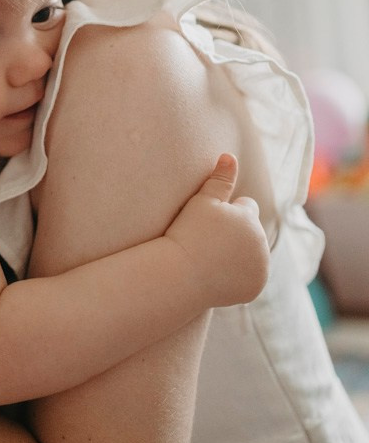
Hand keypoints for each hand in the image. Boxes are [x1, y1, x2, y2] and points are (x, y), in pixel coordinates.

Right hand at [164, 153, 269, 306]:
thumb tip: (230, 156)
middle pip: (251, 231)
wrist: (181, 275)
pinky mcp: (255, 286)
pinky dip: (240, 274)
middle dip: (238, 232)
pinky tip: (220, 272)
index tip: (210, 221)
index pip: (247, 206)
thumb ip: (220, 180)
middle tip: (210, 241)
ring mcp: (260, 267)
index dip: (228, 211)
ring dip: (241, 252)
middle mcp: (262, 243)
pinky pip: (250, 275)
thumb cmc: (187, 234)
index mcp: (251, 219)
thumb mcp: (202, 202)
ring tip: (213, 257)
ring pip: (252, 252)